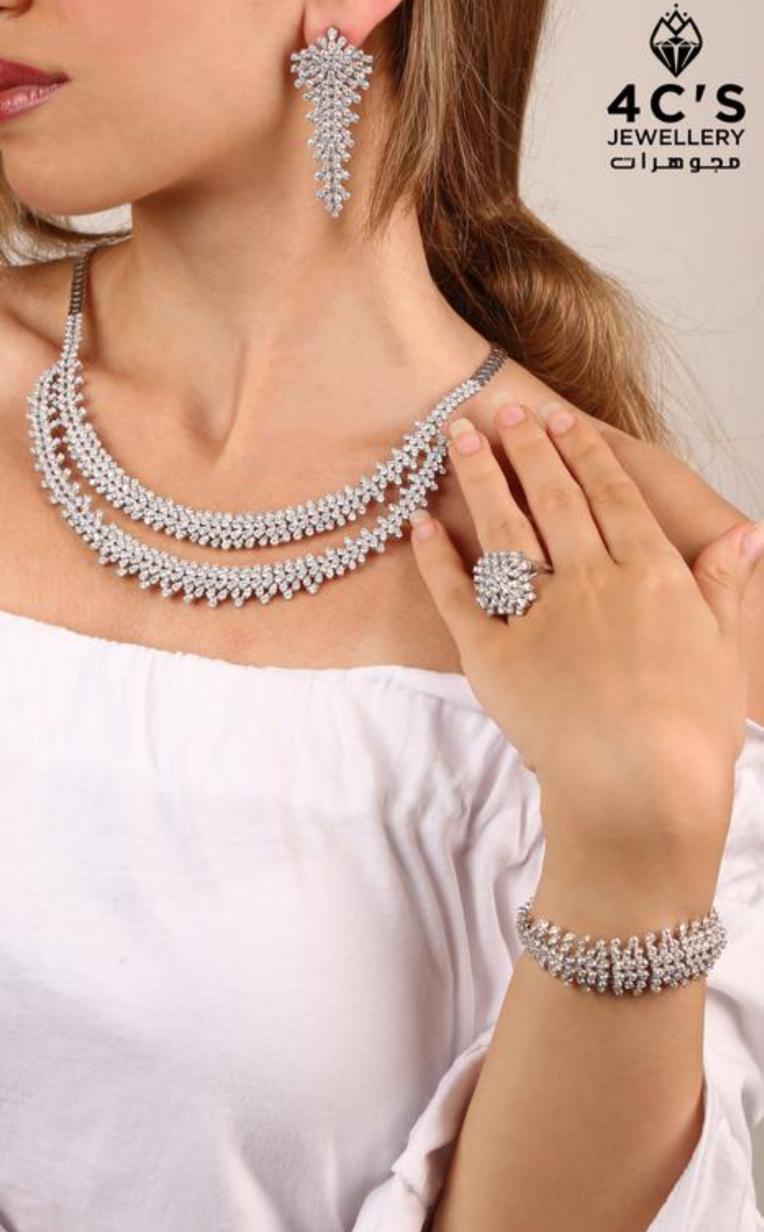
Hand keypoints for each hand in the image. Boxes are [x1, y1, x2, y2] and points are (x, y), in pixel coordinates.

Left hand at [408, 402, 762, 874]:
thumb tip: (746, 535)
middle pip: (553, 500)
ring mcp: (538, 614)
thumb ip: (723, 585)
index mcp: (649, 575)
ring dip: (481, 478)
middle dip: (526, 449)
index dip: (584, 455)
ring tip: (458, 437)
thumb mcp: (721, 649)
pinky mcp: (491, 654)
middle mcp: (591, 581)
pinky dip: (437, 559)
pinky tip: (423, 523)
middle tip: (502, 409)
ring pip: (504, 530)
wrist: (640, 791)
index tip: (561, 422)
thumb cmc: (691, 731)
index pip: (611, 498)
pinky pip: (457, 596)